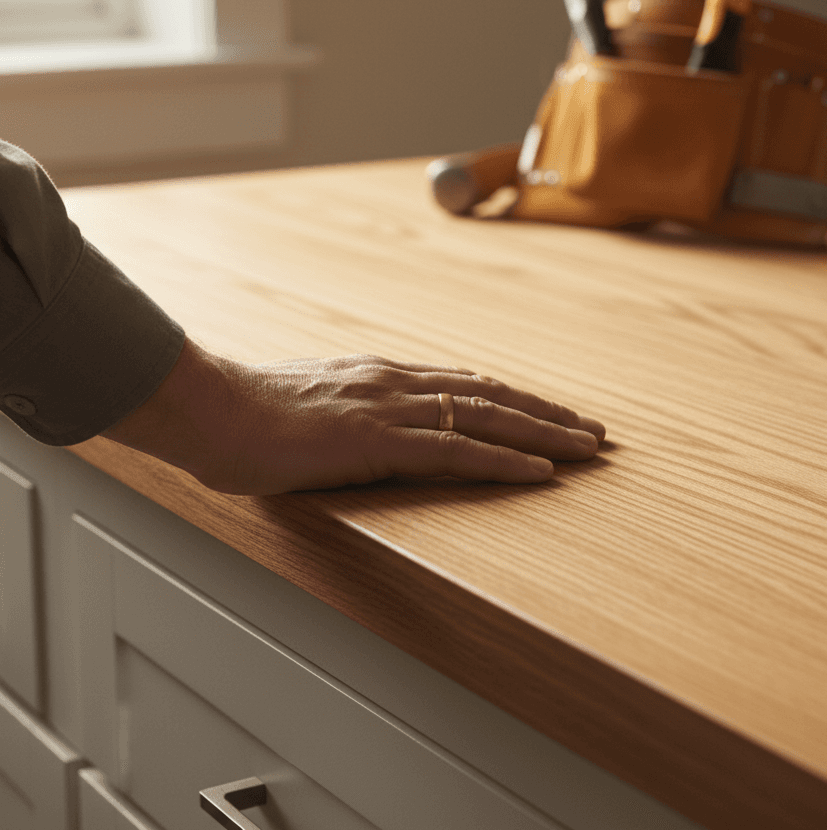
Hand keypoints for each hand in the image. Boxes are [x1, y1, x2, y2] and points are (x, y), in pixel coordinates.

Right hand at [103, 338, 604, 495]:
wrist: (210, 409)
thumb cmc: (248, 414)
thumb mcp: (311, 407)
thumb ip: (348, 413)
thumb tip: (363, 429)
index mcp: (384, 376)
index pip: (468, 385)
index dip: (516, 400)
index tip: (552, 414)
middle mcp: (399, 383)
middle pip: (493, 396)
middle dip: (548, 414)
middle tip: (594, 431)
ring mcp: (392, 408)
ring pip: (488, 418)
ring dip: (545, 434)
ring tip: (588, 448)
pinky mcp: (378, 439)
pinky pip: (457, 451)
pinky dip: (505, 460)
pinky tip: (542, 472)